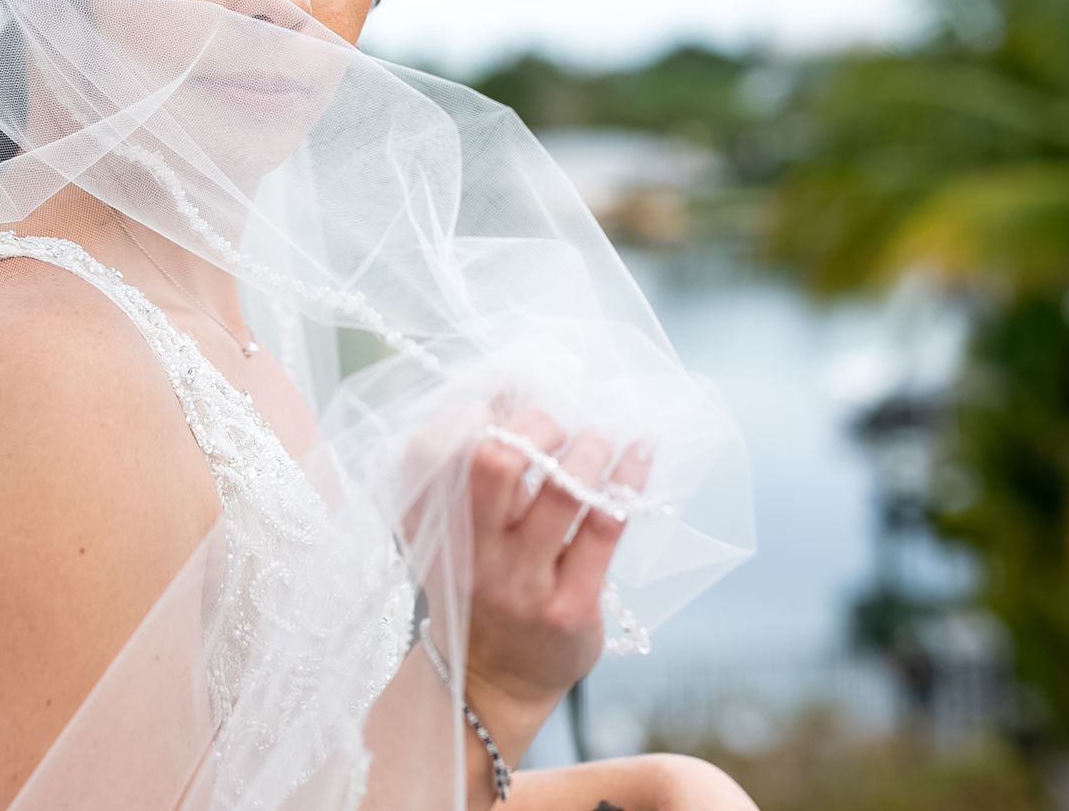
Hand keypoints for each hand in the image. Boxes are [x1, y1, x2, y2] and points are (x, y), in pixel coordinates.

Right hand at [455, 408, 651, 717]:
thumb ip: (473, 469)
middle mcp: (470, 555)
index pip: (428, 451)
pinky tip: (640, 451)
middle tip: (554, 424)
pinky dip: (628, 477)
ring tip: (599, 437)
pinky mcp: (570, 607)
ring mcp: (520, 584)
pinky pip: (606, 527)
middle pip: (493, 462)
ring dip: (590, 447)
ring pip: (560, 490)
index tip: (499, 401)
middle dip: (534, 423)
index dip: (465, 414)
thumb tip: (513, 385)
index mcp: (430, 528)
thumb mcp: (455, 532)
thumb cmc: (478, 587)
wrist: (491, 682)